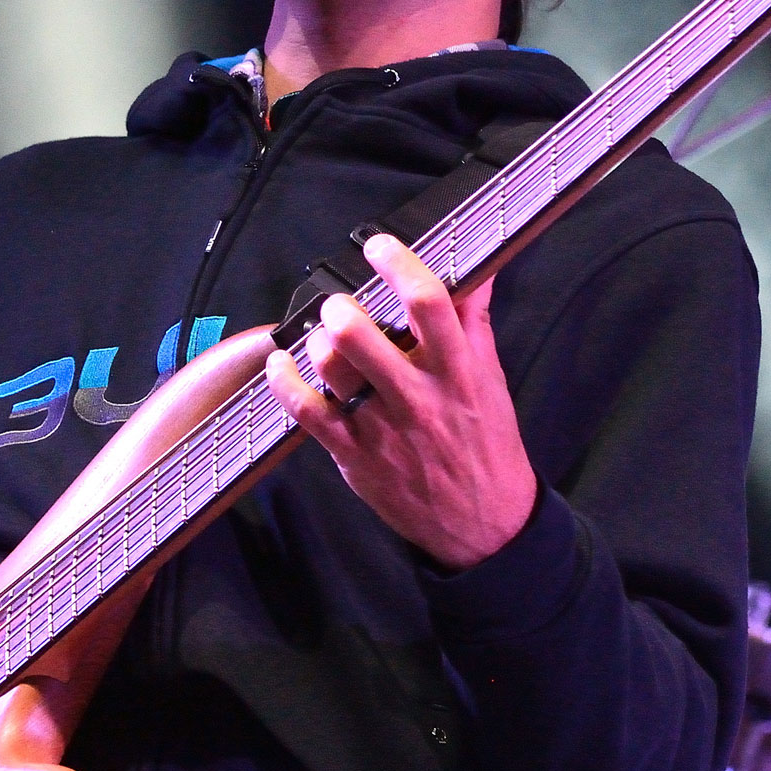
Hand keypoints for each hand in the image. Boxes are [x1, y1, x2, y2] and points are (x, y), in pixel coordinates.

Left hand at [264, 233, 536, 570]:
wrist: (483, 523)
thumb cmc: (485, 444)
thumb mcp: (490, 379)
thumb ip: (475, 321)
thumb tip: (478, 270)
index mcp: (457, 372)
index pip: (429, 305)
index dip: (399, 266)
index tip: (380, 247)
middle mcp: (417, 397)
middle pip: (364, 339)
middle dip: (342, 310)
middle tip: (339, 303)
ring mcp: (380, 429)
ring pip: (331, 370)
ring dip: (316, 341)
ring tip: (321, 334)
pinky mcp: (353, 455)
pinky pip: (306, 412)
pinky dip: (284, 381)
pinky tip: (280, 363)